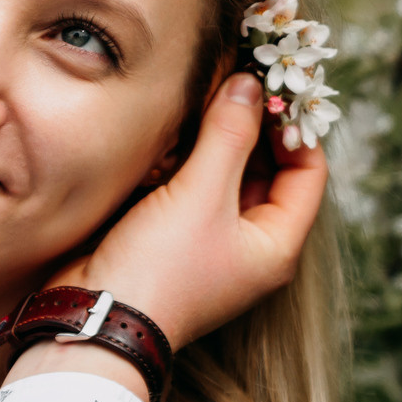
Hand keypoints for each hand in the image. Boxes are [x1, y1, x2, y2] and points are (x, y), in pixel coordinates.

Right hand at [8, 74, 325, 401]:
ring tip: (198, 106)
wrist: (93, 318)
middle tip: (229, 83)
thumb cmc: (159, 269)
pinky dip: (183, 161)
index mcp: (276, 244)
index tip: (269, 89)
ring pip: (225, 174)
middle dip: (248, 127)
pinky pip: (191, 186)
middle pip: (267, 170)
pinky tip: (168, 139)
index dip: (294, 128)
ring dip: (212, 140)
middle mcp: (250, 245)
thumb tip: (251, 85)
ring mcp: (211, 241)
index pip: (308, 173)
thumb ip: (230, 135)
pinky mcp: (174, 236)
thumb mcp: (202, 194)